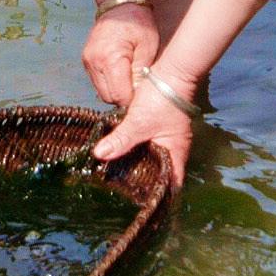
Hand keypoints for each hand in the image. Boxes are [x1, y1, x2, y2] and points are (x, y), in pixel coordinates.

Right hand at [81, 2, 159, 105]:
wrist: (120, 4)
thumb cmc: (138, 24)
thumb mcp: (148, 48)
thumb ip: (142, 75)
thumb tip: (138, 97)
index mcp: (109, 58)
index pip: (119, 96)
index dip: (133, 100)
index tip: (144, 96)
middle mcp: (93, 62)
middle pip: (108, 98)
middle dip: (124, 98)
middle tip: (139, 88)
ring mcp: (87, 62)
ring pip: (102, 92)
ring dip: (116, 91)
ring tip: (131, 79)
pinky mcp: (86, 61)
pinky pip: (98, 82)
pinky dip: (110, 83)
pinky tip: (122, 74)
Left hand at [93, 69, 195, 190]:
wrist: (171, 71)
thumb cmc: (161, 100)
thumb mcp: (138, 121)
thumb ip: (121, 139)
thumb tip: (99, 155)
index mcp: (175, 152)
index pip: (171, 183)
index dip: (160, 195)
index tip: (143, 203)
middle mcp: (173, 148)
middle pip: (160, 172)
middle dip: (145, 183)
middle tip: (124, 194)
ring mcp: (166, 138)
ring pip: (152, 158)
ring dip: (139, 166)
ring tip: (119, 179)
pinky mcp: (156, 128)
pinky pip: (146, 145)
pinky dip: (136, 151)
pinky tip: (120, 154)